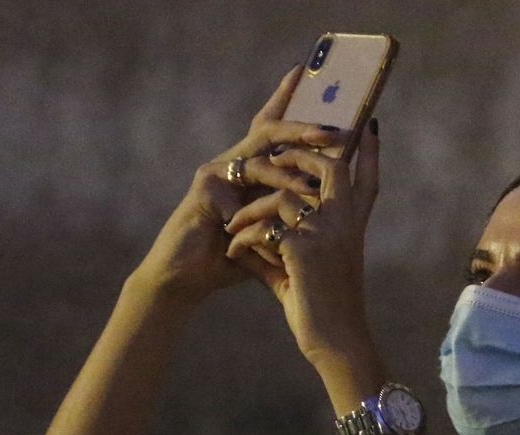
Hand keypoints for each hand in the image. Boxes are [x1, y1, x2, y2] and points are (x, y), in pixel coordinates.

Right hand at [125, 66, 341, 305]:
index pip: (271, 128)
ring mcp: (215, 174)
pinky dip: (250, 213)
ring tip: (311, 187)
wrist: (187, 278)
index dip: (285, 98)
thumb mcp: (269, 228)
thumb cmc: (230, 255)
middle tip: (331, 131)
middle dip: (302, 130)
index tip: (302, 70)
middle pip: (269, 134)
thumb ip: (291, 208)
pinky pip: (234, 195)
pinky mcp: (202, 193)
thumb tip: (332, 193)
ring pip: (259, 164)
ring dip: (287, 177)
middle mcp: (232, 163)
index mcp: (250, 168)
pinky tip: (256, 228)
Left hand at [221, 120, 381, 364]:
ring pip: (283, 196)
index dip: (369, 154)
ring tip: (232, 229)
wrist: (336, 343)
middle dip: (299, 156)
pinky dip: (243, 237)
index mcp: (352, 229)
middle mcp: (345, 225)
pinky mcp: (304, 248)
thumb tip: (251, 236)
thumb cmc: (322, 313)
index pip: (367, 182)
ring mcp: (327, 233)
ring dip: (251, 209)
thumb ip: (284, 247)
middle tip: (273, 157)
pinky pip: (264, 227)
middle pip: (331, 168)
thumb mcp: (305, 272)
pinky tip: (233, 252)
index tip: (369, 126)